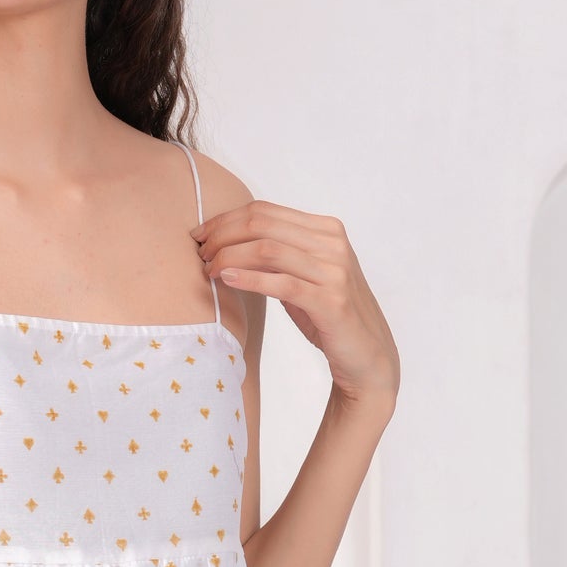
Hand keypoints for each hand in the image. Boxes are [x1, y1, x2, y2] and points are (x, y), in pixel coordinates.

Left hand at [191, 200, 399, 409]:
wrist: (366, 355)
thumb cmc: (328, 315)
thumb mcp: (302, 275)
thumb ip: (276, 254)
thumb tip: (225, 242)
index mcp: (326, 230)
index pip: (265, 211)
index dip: (225, 220)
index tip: (200, 235)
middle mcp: (333, 244)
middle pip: (262, 225)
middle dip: (222, 235)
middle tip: (200, 253)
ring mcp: (334, 271)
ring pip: (268, 249)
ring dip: (229, 256)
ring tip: (209, 269)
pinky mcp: (331, 301)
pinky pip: (281, 283)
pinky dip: (249, 278)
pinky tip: (227, 279)